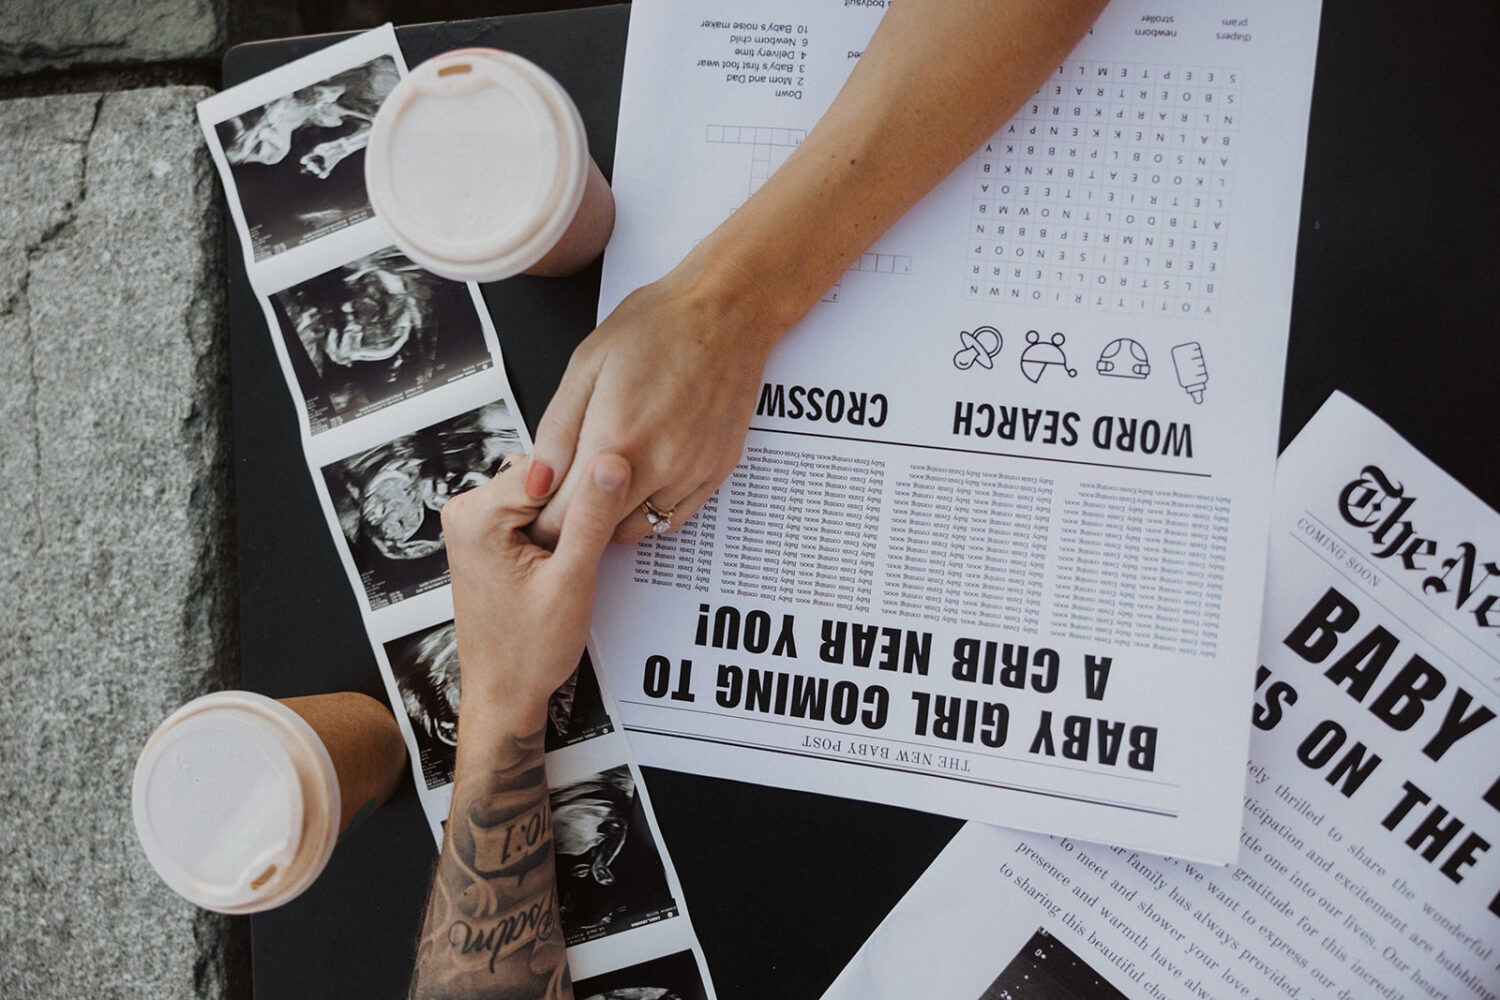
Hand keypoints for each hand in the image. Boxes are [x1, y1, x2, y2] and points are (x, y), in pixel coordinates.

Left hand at [440, 451, 631, 734]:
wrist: (504, 692)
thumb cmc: (526, 652)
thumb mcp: (571, 582)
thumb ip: (592, 518)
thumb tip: (611, 462)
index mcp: (477, 515)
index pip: (551, 464)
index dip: (587, 490)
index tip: (602, 520)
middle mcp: (467, 512)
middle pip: (546, 475)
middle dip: (575, 505)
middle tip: (581, 552)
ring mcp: (476, 522)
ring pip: (544, 492)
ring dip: (567, 518)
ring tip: (568, 561)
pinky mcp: (489, 534)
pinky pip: (534, 510)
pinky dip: (556, 529)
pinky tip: (561, 560)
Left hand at [528, 265, 778, 545]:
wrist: (726, 310)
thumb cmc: (657, 326)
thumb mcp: (585, 366)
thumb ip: (556, 432)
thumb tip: (536, 483)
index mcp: (615, 438)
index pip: (565, 516)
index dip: (542, 521)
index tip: (535, 512)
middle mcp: (658, 465)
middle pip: (600, 530)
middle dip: (573, 524)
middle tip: (561, 501)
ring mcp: (691, 472)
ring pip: (637, 529)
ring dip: (612, 521)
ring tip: (599, 491)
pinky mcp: (717, 470)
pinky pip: (674, 518)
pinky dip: (648, 513)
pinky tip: (635, 487)